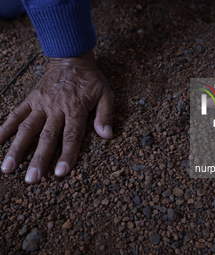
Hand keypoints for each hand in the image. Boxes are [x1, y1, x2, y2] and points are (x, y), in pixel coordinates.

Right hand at [0, 50, 113, 183]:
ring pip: (27, 128)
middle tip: (31, 179)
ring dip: (16, 148)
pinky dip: (5, 127)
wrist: (72, 59)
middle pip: (46, 137)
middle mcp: (56, 108)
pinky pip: (16, 113)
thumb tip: (107, 136)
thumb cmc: (91, 80)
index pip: (71, 136)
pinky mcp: (31, 98)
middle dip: (38, 159)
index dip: (66, 155)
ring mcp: (41, 104)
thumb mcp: (106, 94)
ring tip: (7, 168)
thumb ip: (105, 115)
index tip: (60, 173)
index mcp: (75, 109)